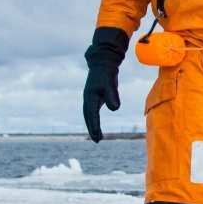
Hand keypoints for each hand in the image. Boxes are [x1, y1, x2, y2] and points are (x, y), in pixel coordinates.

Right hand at [83, 26, 127, 141]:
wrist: (104, 63)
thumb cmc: (107, 73)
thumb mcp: (110, 84)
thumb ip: (112, 96)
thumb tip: (115, 108)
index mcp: (90, 96)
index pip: (91, 114)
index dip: (94, 124)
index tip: (97, 135)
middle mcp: (88, 99)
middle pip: (88, 117)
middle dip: (92, 129)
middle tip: (97, 140)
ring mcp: (90, 98)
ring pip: (89, 115)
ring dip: (92, 126)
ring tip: (97, 137)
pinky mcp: (95, 97)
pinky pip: (93, 112)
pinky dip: (94, 120)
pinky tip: (98, 127)